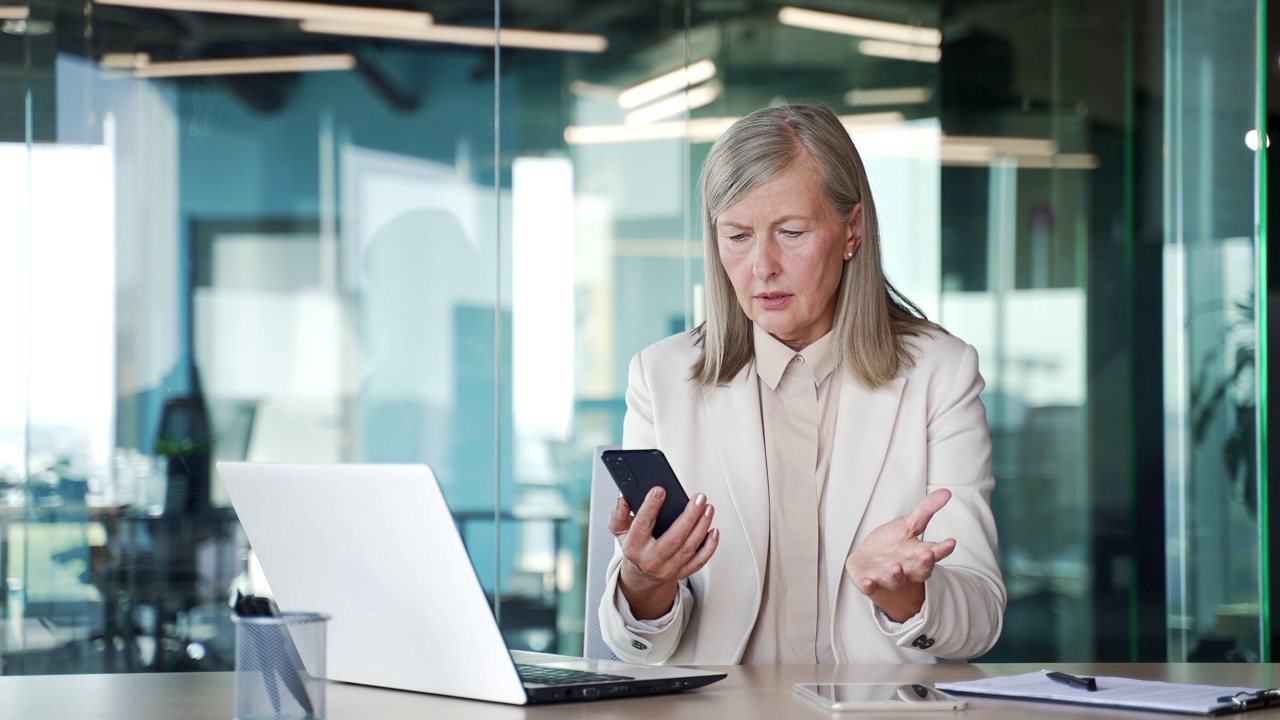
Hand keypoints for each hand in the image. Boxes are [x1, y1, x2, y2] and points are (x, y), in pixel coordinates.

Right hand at [608, 486, 718, 619]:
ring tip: (707, 508)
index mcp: (634, 547)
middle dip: (689, 516)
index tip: (660, 490)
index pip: (643, 525)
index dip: (651, 507)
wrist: (641, 577)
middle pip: (673, 539)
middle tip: (698, 498)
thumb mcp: (620, 531)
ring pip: (688, 548)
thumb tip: (622, 501)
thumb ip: (618, 515)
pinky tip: (713, 531)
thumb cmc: (634, 548)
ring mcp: (668, 568)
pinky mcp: (681, 573)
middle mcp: (651, 560)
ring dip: (701, 527)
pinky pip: (699, 561)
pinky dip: (709, 547)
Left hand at [845, 489, 956, 621]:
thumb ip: (926, 510)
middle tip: (929, 555)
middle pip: (920, 570)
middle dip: (925, 564)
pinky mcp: (868, 582)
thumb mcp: (909, 525)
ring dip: (896, 576)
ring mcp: (887, 577)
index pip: (934, 552)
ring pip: (895, 580)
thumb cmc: (893, 544)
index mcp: (917, 554)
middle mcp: (906, 569)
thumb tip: (947, 492)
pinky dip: (869, 585)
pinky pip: (869, 586)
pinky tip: (869, 582)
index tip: (951, 542)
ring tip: (896, 568)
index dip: (943, 548)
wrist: (869, 562)